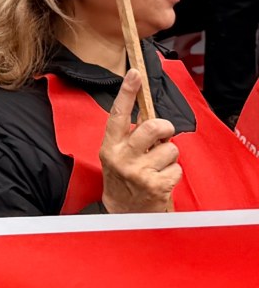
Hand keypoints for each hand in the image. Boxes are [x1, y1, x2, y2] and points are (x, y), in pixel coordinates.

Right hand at [100, 69, 180, 213]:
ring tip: (158, 166)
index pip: (118, 114)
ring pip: (170, 149)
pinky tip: (161, 180)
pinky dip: (173, 174)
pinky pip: (177, 169)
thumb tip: (150, 114)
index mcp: (110, 145)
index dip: (127, 92)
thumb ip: (130, 135)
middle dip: (165, 128)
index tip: (135, 74)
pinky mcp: (154, 186)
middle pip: (152, 127)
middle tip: (164, 133)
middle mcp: (121, 157)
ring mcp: (138, 172)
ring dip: (169, 157)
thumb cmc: (123, 179)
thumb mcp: (118, 154)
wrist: (123, 214)